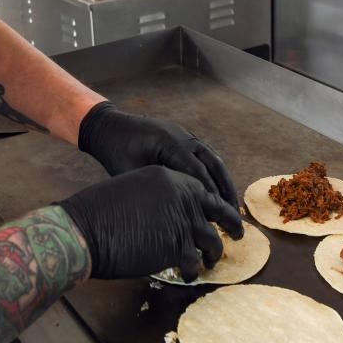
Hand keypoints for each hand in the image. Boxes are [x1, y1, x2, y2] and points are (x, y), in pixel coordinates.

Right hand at [57, 165, 244, 280]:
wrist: (86, 226)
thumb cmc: (99, 210)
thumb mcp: (132, 189)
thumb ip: (156, 197)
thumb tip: (168, 213)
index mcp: (169, 177)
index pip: (202, 190)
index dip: (214, 204)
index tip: (220, 213)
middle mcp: (181, 194)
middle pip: (218, 209)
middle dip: (232, 223)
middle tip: (239, 233)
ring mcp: (183, 219)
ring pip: (212, 240)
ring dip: (214, 252)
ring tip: (211, 260)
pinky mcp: (178, 245)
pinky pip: (195, 262)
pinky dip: (193, 271)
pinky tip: (188, 275)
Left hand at [78, 102, 238, 207]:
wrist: (109, 127)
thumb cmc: (116, 152)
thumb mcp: (131, 172)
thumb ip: (153, 189)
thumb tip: (173, 216)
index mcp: (168, 142)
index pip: (196, 170)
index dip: (209, 194)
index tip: (219, 216)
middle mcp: (182, 136)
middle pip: (212, 163)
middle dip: (225, 190)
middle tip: (233, 215)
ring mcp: (185, 134)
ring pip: (213, 159)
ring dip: (224, 181)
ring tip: (232, 206)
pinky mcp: (184, 138)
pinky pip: (206, 155)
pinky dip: (215, 173)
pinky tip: (218, 192)